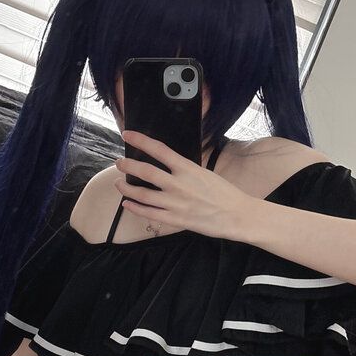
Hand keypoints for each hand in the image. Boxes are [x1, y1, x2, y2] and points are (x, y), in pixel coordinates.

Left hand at [114, 130, 251, 238]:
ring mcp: (175, 204)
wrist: (238, 215)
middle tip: (118, 163)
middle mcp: (179, 185)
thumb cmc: (224, 193)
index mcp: (188, 169)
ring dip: (126, 188)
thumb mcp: (204, 173)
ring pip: (142, 194)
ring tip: (118, 183)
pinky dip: (135, 208)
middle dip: (127, 166)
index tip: (128, 135)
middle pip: (145, 171)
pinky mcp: (175, 220)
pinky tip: (127, 204)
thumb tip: (168, 163)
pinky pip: (149, 214)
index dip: (140, 140)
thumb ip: (184, 169)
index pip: (159, 150)